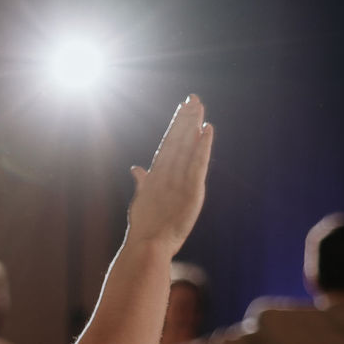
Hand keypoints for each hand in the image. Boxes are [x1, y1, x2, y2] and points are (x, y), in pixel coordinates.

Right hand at [125, 96, 214, 255]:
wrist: (147, 245)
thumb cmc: (144, 228)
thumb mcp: (141, 201)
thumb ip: (142, 182)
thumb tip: (136, 169)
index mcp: (154, 175)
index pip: (167, 145)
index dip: (175, 126)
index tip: (182, 110)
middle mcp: (164, 174)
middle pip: (177, 140)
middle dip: (185, 118)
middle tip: (193, 98)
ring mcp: (176, 180)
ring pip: (186, 147)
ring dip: (193, 125)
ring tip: (199, 106)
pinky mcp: (190, 189)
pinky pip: (198, 163)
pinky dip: (203, 146)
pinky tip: (207, 129)